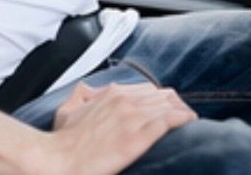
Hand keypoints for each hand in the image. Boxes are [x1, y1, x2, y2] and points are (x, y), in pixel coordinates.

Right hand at [37, 81, 195, 174]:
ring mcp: (132, 118)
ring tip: (190, 120)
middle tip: (182, 116)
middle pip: (162, 95)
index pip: (147, 89)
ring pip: (169, 105)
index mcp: (111, 94)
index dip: (160, 99)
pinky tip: (190, 123)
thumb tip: (87, 90)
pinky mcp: (138, 138)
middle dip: (175, 105)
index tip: (166, 108)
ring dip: (182, 112)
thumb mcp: (67, 110)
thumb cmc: (63, 142)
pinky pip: (168, 122)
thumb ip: (81, 95)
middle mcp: (124, 101)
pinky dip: (182, 121)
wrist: (61, 161)